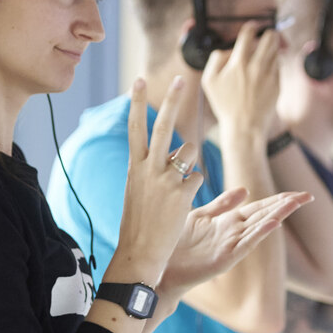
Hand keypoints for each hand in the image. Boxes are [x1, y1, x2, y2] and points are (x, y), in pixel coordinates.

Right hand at [109, 76, 202, 283]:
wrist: (139, 252)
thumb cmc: (137, 224)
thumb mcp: (137, 190)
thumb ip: (152, 168)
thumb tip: (173, 152)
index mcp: (133, 167)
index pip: (134, 128)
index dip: (137, 103)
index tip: (139, 81)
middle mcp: (148, 169)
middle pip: (162, 126)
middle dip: (172, 101)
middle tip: (180, 80)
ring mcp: (165, 180)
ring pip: (189, 151)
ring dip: (191, 161)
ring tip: (179, 183)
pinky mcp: (182, 193)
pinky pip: (198, 177)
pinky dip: (194, 187)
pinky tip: (183, 202)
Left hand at [158, 186, 311, 299]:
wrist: (159, 268)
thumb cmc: (175, 243)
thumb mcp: (199, 216)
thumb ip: (221, 204)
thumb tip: (245, 190)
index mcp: (228, 222)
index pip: (259, 207)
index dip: (278, 199)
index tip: (299, 192)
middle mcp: (234, 234)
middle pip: (264, 215)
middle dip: (285, 205)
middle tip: (308, 195)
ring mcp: (231, 247)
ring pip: (260, 228)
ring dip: (278, 215)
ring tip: (295, 203)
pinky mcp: (225, 259)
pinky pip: (246, 244)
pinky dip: (260, 233)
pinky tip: (274, 224)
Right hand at [199, 20, 280, 137]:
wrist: (244, 126)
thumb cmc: (225, 105)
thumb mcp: (209, 82)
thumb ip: (215, 60)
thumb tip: (226, 50)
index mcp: (239, 63)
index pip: (248, 34)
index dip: (250, 27)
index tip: (251, 27)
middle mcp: (256, 66)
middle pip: (270, 38)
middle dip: (268, 34)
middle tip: (265, 36)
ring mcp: (269, 75)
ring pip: (277, 50)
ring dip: (272, 47)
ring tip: (266, 50)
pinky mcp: (278, 84)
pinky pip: (278, 66)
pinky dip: (274, 63)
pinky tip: (266, 68)